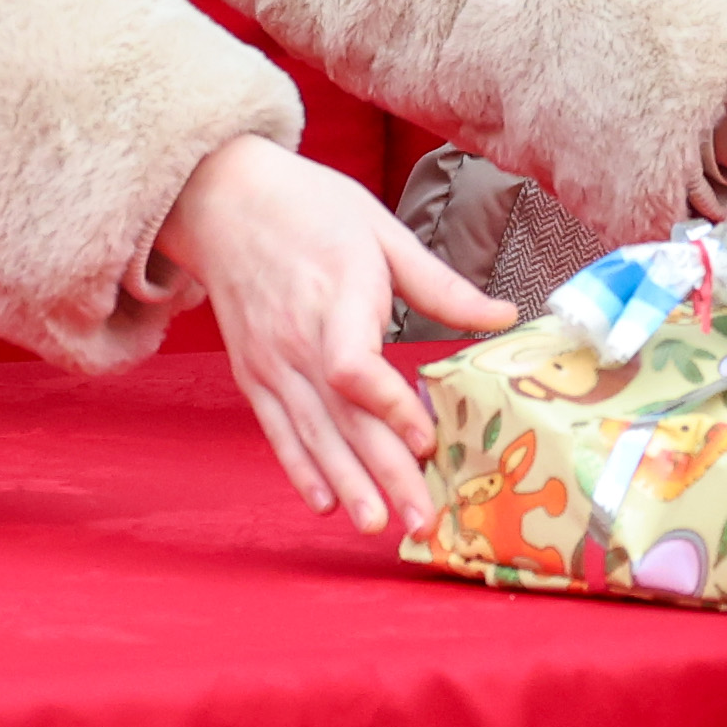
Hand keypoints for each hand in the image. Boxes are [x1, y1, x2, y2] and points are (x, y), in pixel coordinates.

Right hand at [158, 131, 506, 534]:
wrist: (222, 200)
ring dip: (346, 485)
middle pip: (341, 417)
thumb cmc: (311, 209)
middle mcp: (297, 339)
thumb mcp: (382, 230)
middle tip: (420, 521)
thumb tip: (504, 315)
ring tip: (378, 526)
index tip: (426, 441)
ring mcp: (270, 362)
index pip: (355, 367)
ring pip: (312, 434)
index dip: (390, 408)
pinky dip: (300, 468)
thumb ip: (440, 283)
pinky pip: (278, 430)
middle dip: (382, 473)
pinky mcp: (253, 374)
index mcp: (335, 296)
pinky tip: (323, 502)